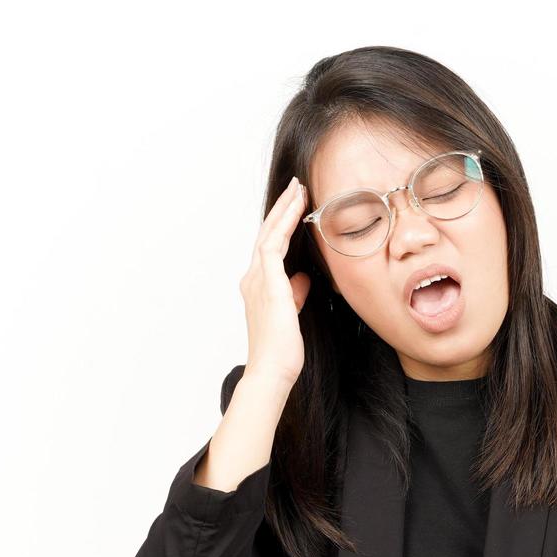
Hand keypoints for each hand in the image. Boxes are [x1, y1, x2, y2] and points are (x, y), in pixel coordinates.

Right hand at [240, 174, 311, 390]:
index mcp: (258, 285)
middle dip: (282, 207)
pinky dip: (286, 224)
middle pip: (267, 232)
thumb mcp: (293, 314)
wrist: (272, 370)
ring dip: (284, 209)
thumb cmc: (283, 350)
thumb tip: (303, 279)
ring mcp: (257, 279)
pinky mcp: (267, 283)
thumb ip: (295, 293)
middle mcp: (253, 278)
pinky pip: (275, 244)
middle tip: (296, 185)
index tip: (296, 204)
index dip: (282, 223)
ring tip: (299, 189)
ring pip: (269, 233)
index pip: (270, 245)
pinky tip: (298, 209)